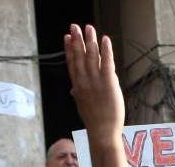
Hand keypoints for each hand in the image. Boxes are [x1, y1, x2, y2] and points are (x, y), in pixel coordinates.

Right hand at [64, 24, 128, 166]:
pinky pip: (107, 63)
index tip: (66, 37)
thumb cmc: (96, 121)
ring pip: (91, 57)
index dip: (69, 49)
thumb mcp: (83, 106)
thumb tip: (74, 89)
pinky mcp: (108, 84)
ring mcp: (95, 82)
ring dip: (90, 41)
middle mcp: (84, 82)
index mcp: (77, 87)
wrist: (102, 132)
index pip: (72, 64)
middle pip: (79, 56)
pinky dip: (106, 50)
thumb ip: (79, 94)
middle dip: (77, 40)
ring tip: (89, 28)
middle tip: (75, 26)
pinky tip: (105, 40)